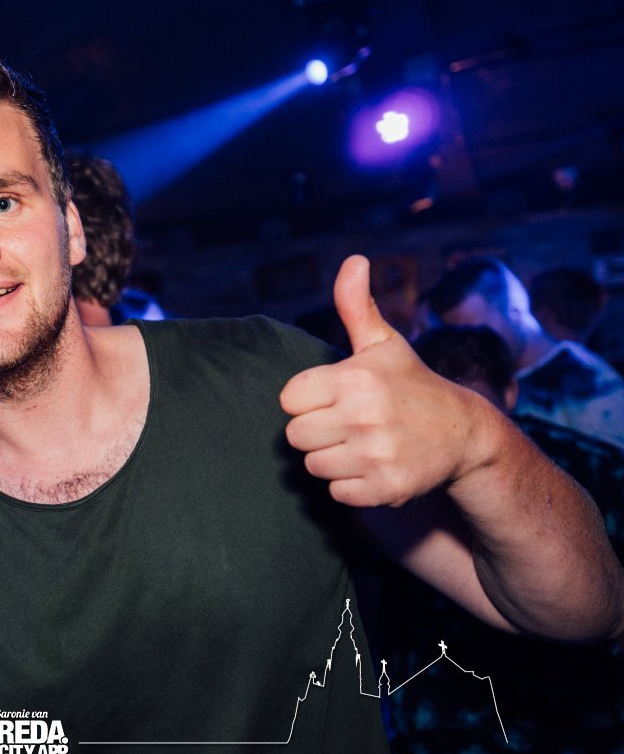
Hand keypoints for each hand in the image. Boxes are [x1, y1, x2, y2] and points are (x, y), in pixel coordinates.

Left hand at [280, 255, 489, 506]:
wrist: (464, 434)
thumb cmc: (411, 385)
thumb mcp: (383, 344)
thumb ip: (355, 305)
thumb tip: (353, 260)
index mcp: (354, 378)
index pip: (289, 399)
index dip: (308, 400)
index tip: (335, 397)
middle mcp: (363, 416)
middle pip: (295, 436)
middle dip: (317, 431)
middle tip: (349, 423)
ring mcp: (375, 455)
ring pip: (313, 467)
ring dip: (332, 459)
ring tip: (363, 444)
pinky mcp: (384, 489)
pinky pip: (336, 493)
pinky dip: (351, 485)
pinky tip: (375, 466)